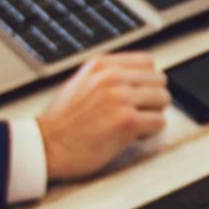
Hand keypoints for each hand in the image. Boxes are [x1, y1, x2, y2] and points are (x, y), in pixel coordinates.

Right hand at [36, 50, 168, 182]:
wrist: (45, 145)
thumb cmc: (61, 121)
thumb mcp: (81, 82)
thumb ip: (108, 76)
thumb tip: (136, 78)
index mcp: (102, 65)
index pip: (148, 62)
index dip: (146, 81)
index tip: (139, 94)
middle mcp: (112, 77)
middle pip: (159, 80)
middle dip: (152, 98)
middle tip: (137, 112)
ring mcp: (121, 98)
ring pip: (163, 99)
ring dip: (153, 114)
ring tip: (133, 124)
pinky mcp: (127, 121)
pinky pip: (159, 122)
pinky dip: (150, 132)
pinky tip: (133, 136)